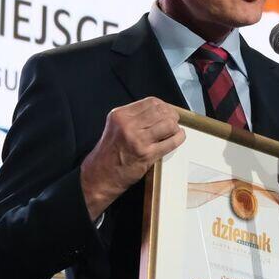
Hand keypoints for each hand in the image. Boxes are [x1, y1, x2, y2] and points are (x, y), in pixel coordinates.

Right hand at [80, 98, 184, 219]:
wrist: (100, 176)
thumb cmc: (109, 154)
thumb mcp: (116, 127)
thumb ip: (133, 117)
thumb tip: (158, 112)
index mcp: (120, 115)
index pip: (151, 102)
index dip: (163, 106)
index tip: (167, 111)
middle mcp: (128, 125)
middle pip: (161, 111)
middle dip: (171, 115)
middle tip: (173, 121)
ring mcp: (137, 140)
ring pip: (168, 124)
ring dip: (175, 127)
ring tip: (174, 131)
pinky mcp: (146, 154)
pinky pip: (170, 142)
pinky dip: (178, 138)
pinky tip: (178, 137)